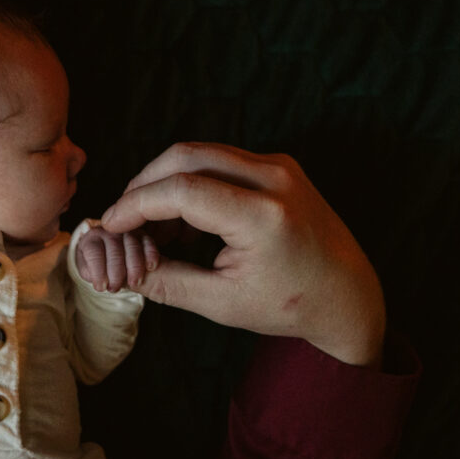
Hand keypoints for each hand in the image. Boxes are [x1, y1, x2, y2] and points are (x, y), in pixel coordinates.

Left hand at [75, 226, 158, 292]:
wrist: (110, 264)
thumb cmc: (98, 269)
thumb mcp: (90, 272)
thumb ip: (92, 274)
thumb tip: (98, 280)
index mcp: (91, 239)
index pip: (93, 252)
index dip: (97, 271)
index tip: (101, 287)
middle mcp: (109, 232)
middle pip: (114, 250)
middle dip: (116, 272)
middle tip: (115, 288)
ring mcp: (127, 232)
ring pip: (132, 246)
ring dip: (134, 266)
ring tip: (134, 283)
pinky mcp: (143, 236)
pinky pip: (148, 242)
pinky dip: (150, 255)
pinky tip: (150, 267)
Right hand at [100, 143, 385, 367]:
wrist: (350, 295)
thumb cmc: (291, 305)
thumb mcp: (221, 303)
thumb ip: (165, 282)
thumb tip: (118, 268)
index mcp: (264, 217)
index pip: (182, 191)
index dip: (136, 204)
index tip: (110, 223)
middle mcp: (275, 179)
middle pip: (185, 156)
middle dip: (143, 184)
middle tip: (122, 218)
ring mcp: (279, 166)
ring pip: (199, 153)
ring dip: (164, 181)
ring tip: (150, 225)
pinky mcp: (278, 165)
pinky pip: (218, 160)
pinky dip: (189, 181)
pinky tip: (181, 221)